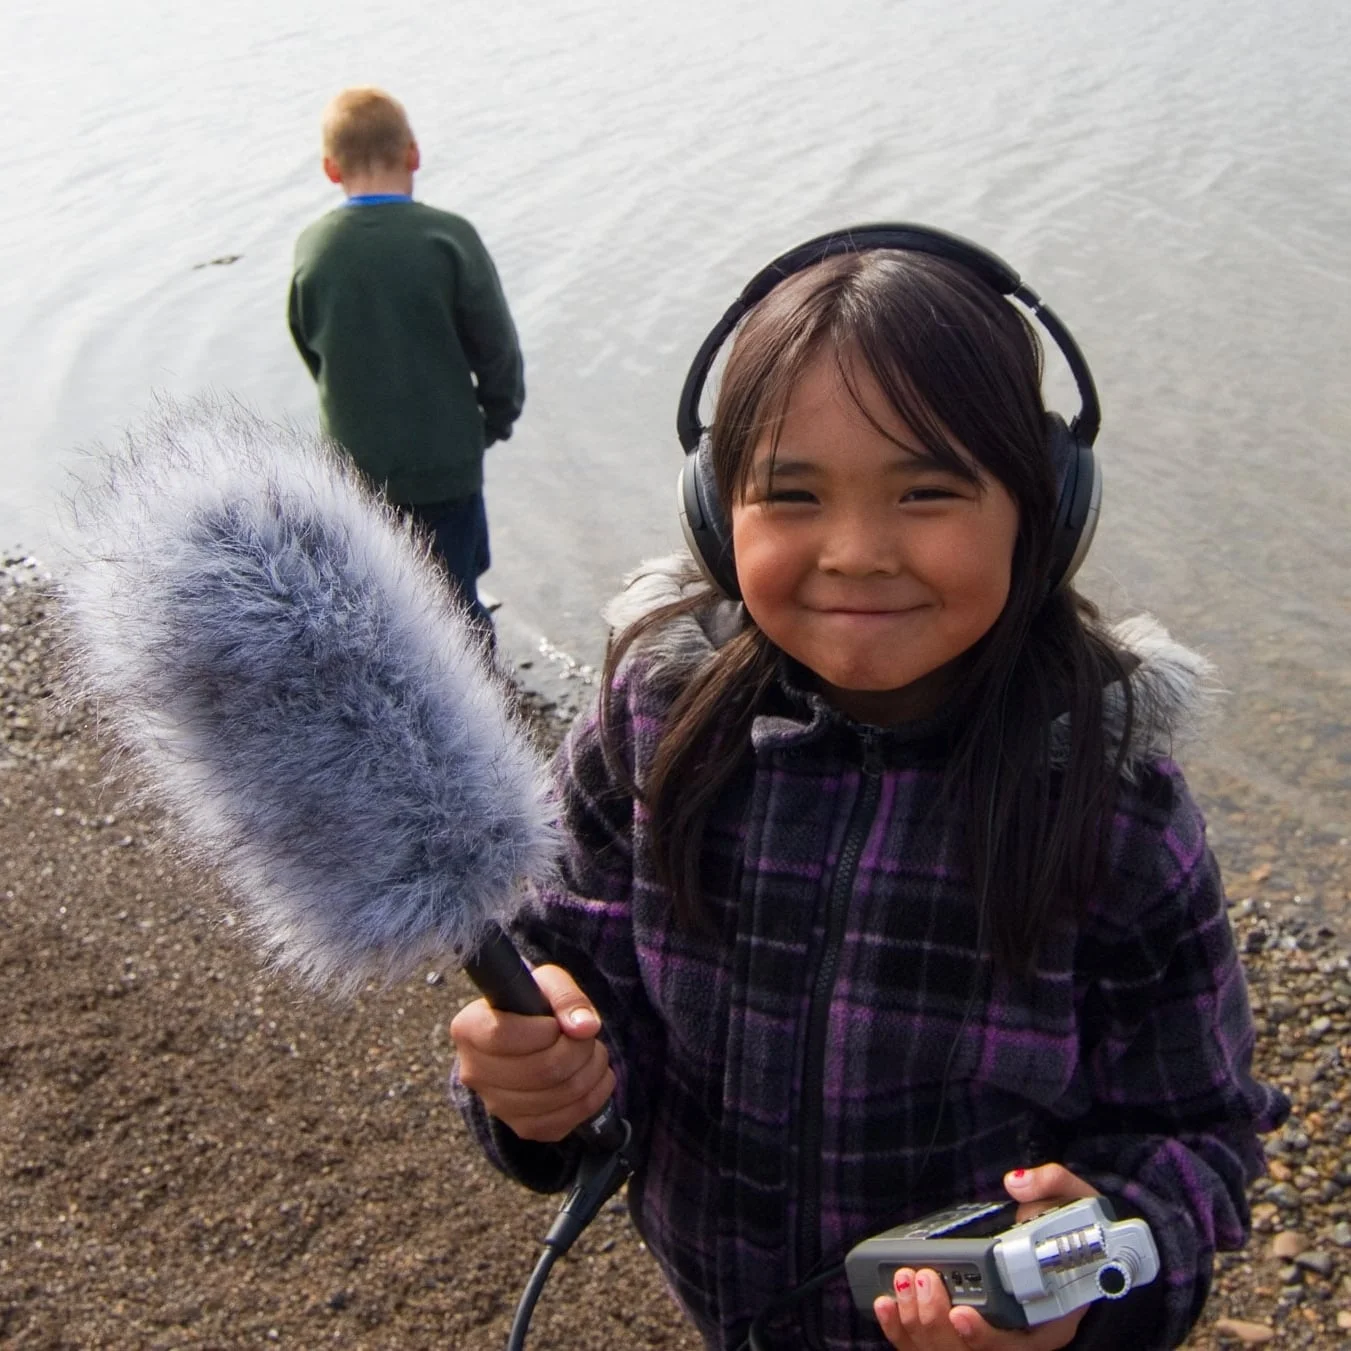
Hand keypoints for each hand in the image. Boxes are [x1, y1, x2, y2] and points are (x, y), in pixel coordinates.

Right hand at [449, 964, 613, 1141]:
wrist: (528, 1037)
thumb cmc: (533, 1005)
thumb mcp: (546, 982)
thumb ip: (566, 996)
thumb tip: (585, 1028)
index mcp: (469, 1029)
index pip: (503, 1036)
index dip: (544, 1030)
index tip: (556, 1023)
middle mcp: (474, 1072)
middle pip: (541, 1070)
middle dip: (579, 1049)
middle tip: (587, 1037)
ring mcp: (497, 1105)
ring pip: (558, 1096)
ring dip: (592, 1071)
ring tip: (594, 1052)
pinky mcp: (522, 1127)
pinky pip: (566, 1121)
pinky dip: (593, 1096)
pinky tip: (594, 1076)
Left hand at [873, 1164, 1098, 1350]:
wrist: (1078, 1245)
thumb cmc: (1080, 1230)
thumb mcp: (1079, 1200)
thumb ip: (1053, 1185)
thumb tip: (1017, 1183)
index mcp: (1051, 1319)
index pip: (1017, 1345)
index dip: (985, 1338)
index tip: (961, 1315)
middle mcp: (1020, 1337)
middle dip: (936, 1324)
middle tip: (920, 1280)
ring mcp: (991, 1335)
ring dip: (916, 1327)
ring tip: (901, 1286)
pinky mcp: (965, 1327)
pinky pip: (930, 1346)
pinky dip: (905, 1331)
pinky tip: (887, 1304)